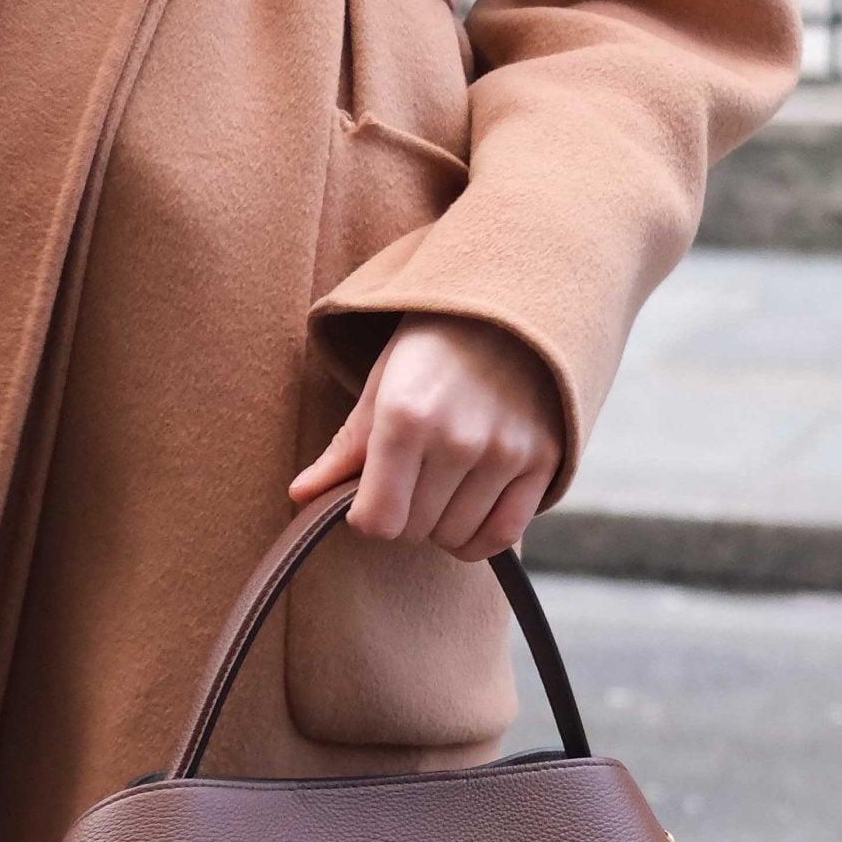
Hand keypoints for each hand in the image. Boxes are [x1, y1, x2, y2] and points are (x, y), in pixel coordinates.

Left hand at [289, 315, 564, 560]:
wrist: (511, 304)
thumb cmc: (432, 347)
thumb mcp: (380, 386)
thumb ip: (344, 450)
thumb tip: (299, 496)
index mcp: (405, 416)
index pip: (378, 520)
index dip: (367, 517)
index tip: (370, 498)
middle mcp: (458, 437)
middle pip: (415, 530)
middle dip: (404, 517)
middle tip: (409, 483)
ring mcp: (506, 451)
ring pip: (455, 536)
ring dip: (441, 524)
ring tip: (441, 485)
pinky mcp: (543, 460)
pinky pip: (503, 535)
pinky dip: (479, 537)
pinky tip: (468, 513)